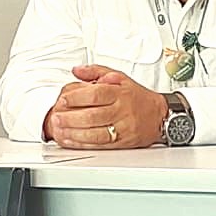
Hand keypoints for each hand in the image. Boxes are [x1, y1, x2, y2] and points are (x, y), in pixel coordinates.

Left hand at [42, 65, 167, 149]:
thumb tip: (76, 70)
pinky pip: (101, 145)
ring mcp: (123, 128)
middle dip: (72, 118)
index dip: (78, 97)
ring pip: (97, 133)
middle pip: (94, 116)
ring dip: (75, 133)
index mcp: (120, 93)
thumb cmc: (137, 97)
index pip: (97, 95)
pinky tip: (71, 141)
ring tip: (59, 130)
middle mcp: (122, 111)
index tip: (63, 99)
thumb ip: (96, 71)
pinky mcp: (123, 142)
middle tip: (56, 117)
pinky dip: (83, 144)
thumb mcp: (120, 77)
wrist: (160, 115)